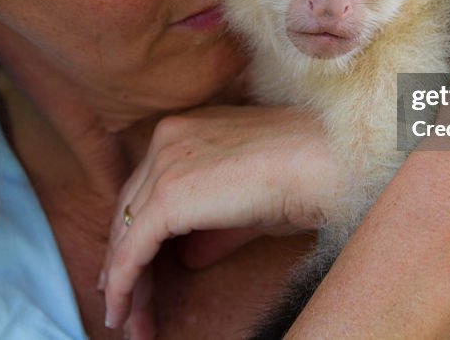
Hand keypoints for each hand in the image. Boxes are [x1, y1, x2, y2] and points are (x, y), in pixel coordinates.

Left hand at [100, 105, 342, 335]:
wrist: (324, 162)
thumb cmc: (304, 177)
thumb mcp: (248, 203)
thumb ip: (213, 227)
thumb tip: (191, 257)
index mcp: (187, 129)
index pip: (147, 189)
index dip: (138, 234)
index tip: (136, 272)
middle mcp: (168, 138)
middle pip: (130, 210)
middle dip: (127, 262)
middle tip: (127, 306)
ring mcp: (165, 164)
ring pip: (127, 233)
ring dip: (125, 283)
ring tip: (127, 323)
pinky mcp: (168, 197)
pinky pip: (132, 250)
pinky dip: (124, 284)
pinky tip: (125, 313)